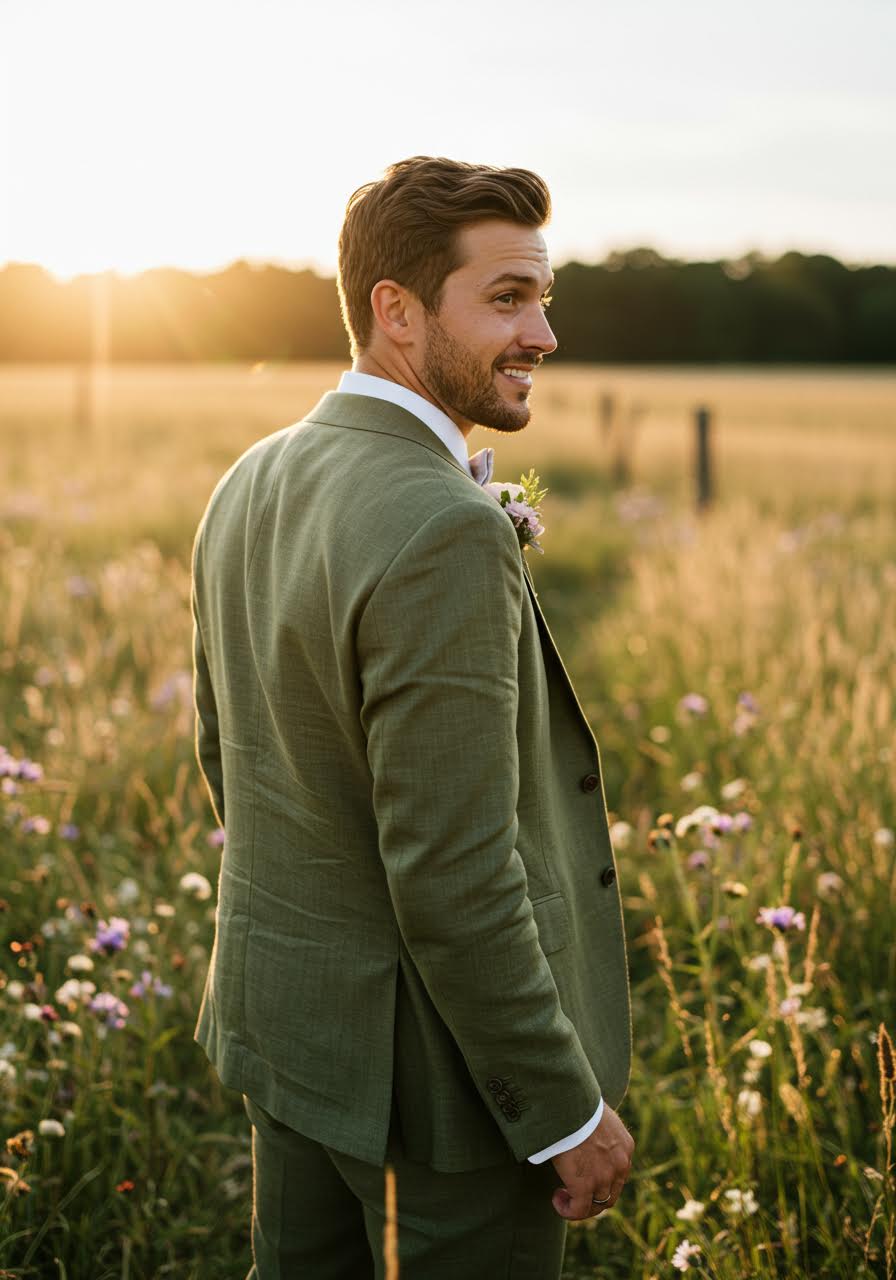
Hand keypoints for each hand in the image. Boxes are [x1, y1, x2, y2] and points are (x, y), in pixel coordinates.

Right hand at [550, 1104, 633, 1220]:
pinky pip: (578, 1210)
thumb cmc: (576, 1102)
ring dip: (579, 1204)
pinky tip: (557, 1199)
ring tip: (561, 1195)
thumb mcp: (597, 1114)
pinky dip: (568, 1210)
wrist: (567, 1103)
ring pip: (596, 1205)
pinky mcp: (585, 1185)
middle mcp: (620, 1165)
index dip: (601, 1180)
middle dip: (592, 1197)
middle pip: (610, 1194)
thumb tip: (585, 1129)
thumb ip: (598, 1129)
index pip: (618, 1174)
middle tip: (572, 1191)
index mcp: (625, 1146)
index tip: (583, 1175)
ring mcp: (604, 1177)